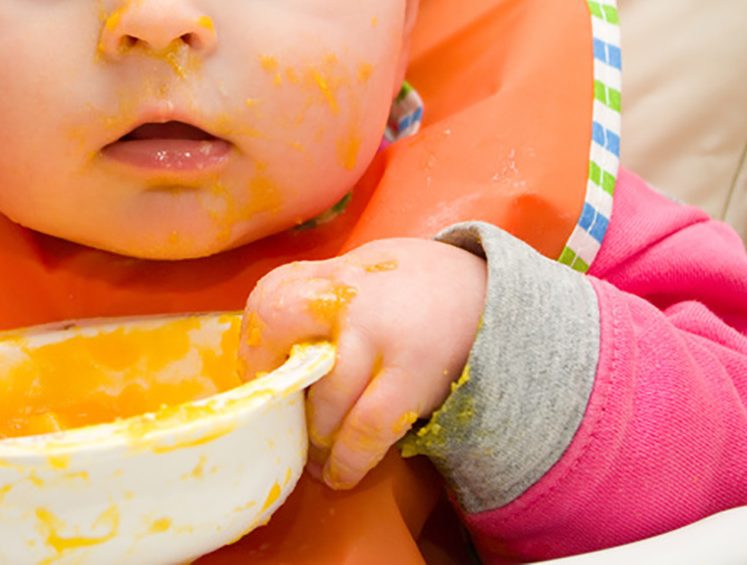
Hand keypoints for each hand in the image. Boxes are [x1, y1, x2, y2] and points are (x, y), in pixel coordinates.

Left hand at [240, 238, 485, 489]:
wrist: (492, 291)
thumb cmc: (418, 287)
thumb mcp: (368, 271)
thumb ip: (325, 294)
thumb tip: (277, 344)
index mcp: (336, 273)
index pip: (271, 292)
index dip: (254, 338)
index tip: (260, 370)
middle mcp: (350, 297)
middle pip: (278, 324)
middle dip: (271, 375)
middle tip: (280, 408)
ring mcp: (379, 336)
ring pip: (323, 392)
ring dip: (314, 432)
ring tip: (314, 450)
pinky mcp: (412, 376)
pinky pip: (367, 428)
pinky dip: (347, 459)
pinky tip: (338, 475)